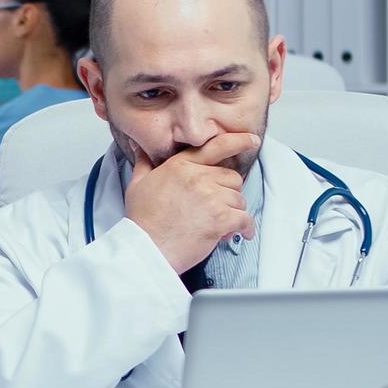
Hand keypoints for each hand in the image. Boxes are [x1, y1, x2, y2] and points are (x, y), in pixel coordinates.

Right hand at [123, 132, 260, 273]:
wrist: (145, 248)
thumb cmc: (141, 220)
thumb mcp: (137, 185)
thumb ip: (144, 164)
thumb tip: (141, 150)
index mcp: (181, 166)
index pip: (216, 146)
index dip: (238, 141)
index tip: (251, 140)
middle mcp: (198, 177)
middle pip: (232, 177)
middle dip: (228, 193)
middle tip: (217, 207)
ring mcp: (211, 197)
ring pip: (239, 199)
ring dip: (233, 212)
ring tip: (219, 224)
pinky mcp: (220, 218)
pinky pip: (245, 219)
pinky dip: (245, 228)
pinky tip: (239, 232)